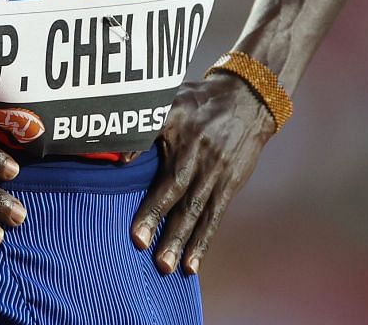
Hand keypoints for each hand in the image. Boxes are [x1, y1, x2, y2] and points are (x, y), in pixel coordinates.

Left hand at [131, 73, 275, 274]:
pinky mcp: (230, 184)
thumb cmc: (199, 102)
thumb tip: (120, 157)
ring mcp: (217, 172)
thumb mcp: (171, 101)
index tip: (137, 233)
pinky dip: (203, 240)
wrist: (247, 99)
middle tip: (150, 255)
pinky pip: (215, 216)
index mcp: (182, 135)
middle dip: (166, 227)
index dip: (152, 205)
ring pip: (198, 211)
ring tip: (169, 267)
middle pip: (181, 197)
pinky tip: (192, 263)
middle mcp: (200, 157)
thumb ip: (145, 126)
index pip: (165, 175)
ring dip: (184, 241)